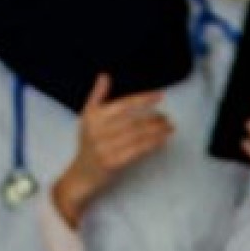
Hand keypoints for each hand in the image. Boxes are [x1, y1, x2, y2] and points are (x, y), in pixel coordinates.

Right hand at [52, 74, 171, 219]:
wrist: (81, 175)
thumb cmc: (88, 144)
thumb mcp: (87, 118)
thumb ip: (97, 96)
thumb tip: (104, 75)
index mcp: (93, 117)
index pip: (123, 104)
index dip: (143, 99)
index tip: (160, 96)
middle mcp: (97, 131)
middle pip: (133, 121)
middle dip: (154, 118)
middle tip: (167, 117)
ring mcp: (104, 148)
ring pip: (137, 136)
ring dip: (157, 131)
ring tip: (168, 127)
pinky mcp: (112, 163)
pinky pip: (137, 150)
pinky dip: (152, 144)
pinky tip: (161, 140)